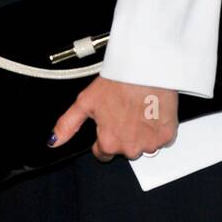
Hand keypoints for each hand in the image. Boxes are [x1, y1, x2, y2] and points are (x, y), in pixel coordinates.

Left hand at [51, 76, 178, 161]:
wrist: (145, 68)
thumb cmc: (117, 81)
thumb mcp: (85, 101)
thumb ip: (68, 124)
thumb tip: (53, 141)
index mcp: (108, 142)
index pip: (103, 153)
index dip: (104, 137)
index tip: (110, 123)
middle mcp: (129, 148)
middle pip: (125, 149)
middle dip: (124, 134)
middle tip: (125, 112)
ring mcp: (150, 144)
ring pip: (144, 145)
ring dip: (141, 132)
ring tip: (139, 109)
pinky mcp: (167, 136)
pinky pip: (162, 139)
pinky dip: (158, 128)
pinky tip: (152, 112)